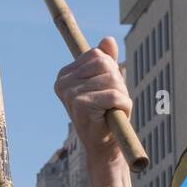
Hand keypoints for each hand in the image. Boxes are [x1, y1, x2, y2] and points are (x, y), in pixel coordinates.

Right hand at [53, 36, 131, 161]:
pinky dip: (123, 106)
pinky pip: (114, 96)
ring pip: (112, 79)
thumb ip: (106, 61)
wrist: (103, 147)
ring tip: (111, 111)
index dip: (110, 71)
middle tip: (110, 103)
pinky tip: (114, 117)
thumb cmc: (106, 114)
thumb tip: (107, 40)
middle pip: (105, 64)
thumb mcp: (107, 83)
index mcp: (64, 75)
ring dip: (121, 95)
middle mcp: (63, 83)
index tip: (103, 91)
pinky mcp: (80, 105)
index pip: (97, 55)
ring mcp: (70, 94)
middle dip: (117, 83)